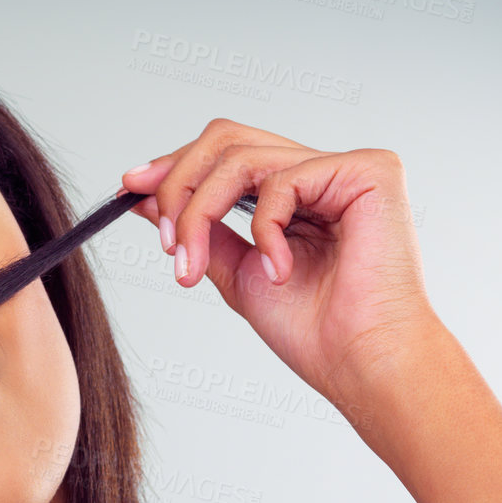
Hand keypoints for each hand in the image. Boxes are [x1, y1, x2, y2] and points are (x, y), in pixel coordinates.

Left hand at [118, 118, 445, 417]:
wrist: (362, 363)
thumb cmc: (316, 333)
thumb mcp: (238, 275)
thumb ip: (202, 232)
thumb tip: (146, 199)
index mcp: (295, 194)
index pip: (224, 154)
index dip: (174, 166)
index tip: (130, 190)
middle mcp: (320, 173)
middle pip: (226, 139)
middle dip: (179, 186)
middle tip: (165, 241)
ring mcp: (345, 168)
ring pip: (242, 155)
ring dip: (201, 212)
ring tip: (195, 266)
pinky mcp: (370, 171)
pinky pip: (283, 179)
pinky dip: (265, 229)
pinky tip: (280, 270)